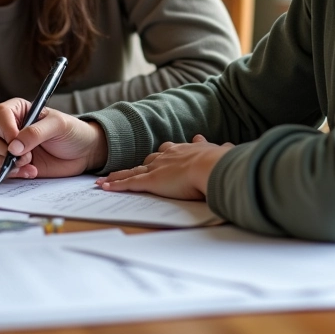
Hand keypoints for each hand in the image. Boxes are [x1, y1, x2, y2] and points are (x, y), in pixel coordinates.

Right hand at [0, 98, 107, 178]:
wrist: (83, 153)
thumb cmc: (72, 132)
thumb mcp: (58, 125)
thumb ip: (36, 133)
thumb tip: (14, 147)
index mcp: (20, 110)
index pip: (0, 113)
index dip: (5, 128)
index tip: (15, 142)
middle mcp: (10, 127)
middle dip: (4, 151)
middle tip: (26, 157)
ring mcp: (9, 147)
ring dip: (4, 164)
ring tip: (28, 166)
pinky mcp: (12, 164)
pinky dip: (10, 174)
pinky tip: (30, 172)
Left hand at [95, 135, 233, 200]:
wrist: (211, 166)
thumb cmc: (218, 162)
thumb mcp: (221, 153)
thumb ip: (223, 150)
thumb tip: (230, 146)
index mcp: (185, 150)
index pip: (170, 151)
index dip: (165, 154)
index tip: (163, 153)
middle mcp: (168, 156)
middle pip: (149, 159)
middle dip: (141, 165)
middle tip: (131, 168)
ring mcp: (158, 168)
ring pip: (134, 170)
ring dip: (120, 175)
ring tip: (108, 179)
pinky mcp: (150, 181)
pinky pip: (129, 183)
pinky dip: (115, 185)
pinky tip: (104, 187)